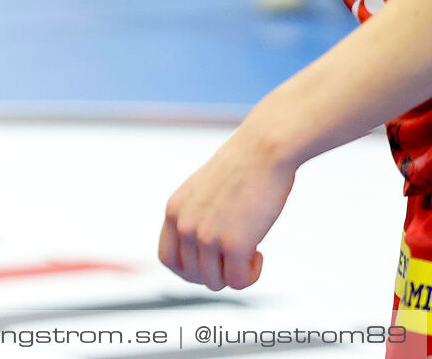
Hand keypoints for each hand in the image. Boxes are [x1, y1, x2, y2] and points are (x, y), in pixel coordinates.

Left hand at [158, 126, 296, 290]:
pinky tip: (259, 253)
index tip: (212, 263)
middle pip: (192, 276)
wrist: (263, 149)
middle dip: (216, 273)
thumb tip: (202, 254)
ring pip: (214, 282)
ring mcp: (207, 236)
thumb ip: (196, 217)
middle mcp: (184, 225)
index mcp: (174, 210)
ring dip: (235, 274)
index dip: (189, 270)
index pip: (167, 259)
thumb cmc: (241, 167)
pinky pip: (238, 282)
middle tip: (236, 256)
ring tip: (250, 251)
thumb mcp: (204, 191)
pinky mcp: (234, 244)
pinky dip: (251, 275)